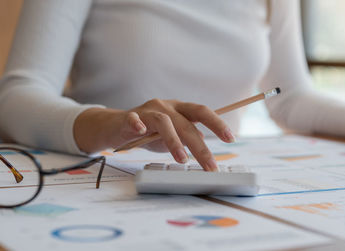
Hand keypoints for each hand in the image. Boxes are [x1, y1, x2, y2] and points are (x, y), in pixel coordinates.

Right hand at [74, 99, 234, 170]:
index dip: (217, 124)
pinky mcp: (128, 118)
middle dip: (200, 146)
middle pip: (187, 123)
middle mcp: (165, 106)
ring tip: (182, 160)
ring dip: (175, 142)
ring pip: (164, 122)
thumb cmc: (147, 132)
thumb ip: (187, 140)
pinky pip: (134, 119)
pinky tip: (141, 132)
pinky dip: (138, 124)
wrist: (114, 127)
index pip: (202, 112)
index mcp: (179, 109)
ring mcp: (147, 110)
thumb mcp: (171, 136)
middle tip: (210, 165)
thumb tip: (208, 155)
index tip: (231, 138)